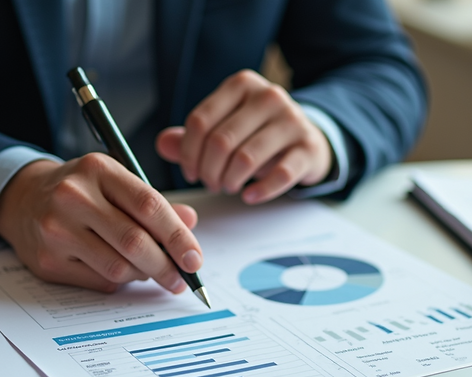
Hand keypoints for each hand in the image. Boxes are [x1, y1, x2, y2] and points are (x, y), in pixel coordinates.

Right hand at [0, 155, 202, 293]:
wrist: (23, 198)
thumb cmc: (80, 191)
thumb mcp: (115, 183)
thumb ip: (153, 203)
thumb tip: (190, 222)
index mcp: (98, 169)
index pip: (148, 205)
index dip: (178, 236)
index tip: (194, 258)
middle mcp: (73, 196)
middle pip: (134, 241)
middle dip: (166, 266)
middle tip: (182, 279)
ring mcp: (56, 230)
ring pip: (118, 267)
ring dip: (144, 275)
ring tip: (151, 271)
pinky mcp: (48, 260)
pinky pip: (99, 280)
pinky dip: (120, 281)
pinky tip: (122, 271)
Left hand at [156, 69, 332, 203]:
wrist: (308, 138)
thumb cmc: (259, 134)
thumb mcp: (225, 128)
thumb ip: (193, 136)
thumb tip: (162, 144)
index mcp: (241, 85)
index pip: (200, 121)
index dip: (188, 154)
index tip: (191, 172)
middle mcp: (268, 96)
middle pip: (220, 141)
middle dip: (208, 171)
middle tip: (210, 184)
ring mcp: (292, 120)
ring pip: (246, 158)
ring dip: (230, 181)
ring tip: (228, 187)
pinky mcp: (308, 147)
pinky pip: (280, 174)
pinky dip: (261, 190)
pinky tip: (249, 196)